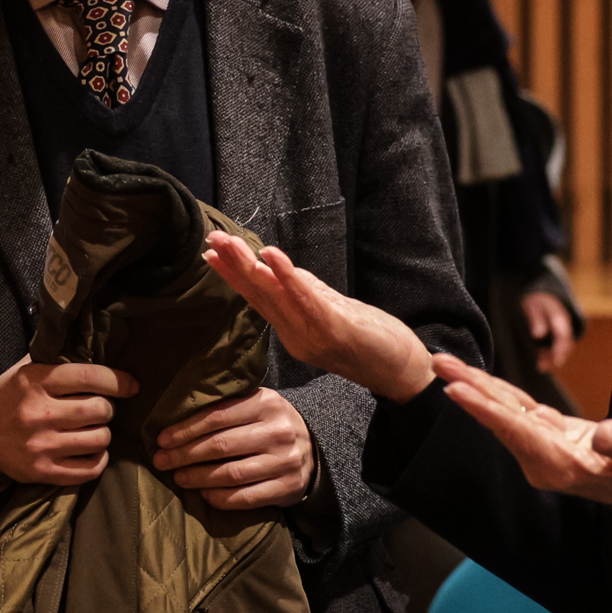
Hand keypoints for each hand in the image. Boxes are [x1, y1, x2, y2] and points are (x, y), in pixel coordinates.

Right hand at [0, 358, 141, 487]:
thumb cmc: (8, 398)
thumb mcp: (24, 370)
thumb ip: (56, 359)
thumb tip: (99, 348)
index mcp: (35, 382)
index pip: (89, 377)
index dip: (117, 380)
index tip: (131, 385)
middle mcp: (38, 414)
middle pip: (100, 409)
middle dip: (106, 408)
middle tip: (98, 408)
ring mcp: (41, 446)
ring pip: (100, 439)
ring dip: (103, 433)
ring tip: (92, 429)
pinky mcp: (43, 472)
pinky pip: (90, 469)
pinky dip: (98, 459)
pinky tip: (90, 450)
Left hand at [152, 387, 315, 509]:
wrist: (316, 449)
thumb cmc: (272, 424)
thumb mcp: (256, 405)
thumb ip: (226, 408)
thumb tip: (176, 421)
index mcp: (266, 403)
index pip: (216, 417)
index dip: (185, 430)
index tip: (162, 440)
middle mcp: (277, 431)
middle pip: (220, 445)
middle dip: (184, 454)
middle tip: (161, 461)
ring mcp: (284, 461)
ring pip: (231, 474)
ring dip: (198, 478)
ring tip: (178, 477)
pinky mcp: (287, 488)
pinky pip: (245, 497)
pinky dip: (220, 498)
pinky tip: (204, 494)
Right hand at [201, 233, 435, 398]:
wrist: (402, 373)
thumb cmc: (371, 343)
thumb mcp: (333, 315)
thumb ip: (306, 296)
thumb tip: (280, 272)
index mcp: (292, 331)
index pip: (257, 299)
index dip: (232, 276)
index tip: (209, 254)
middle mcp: (295, 334)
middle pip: (259, 295)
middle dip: (233, 266)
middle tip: (210, 240)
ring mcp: (313, 333)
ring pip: (274, 296)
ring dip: (250, 267)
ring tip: (230, 243)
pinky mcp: (334, 328)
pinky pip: (305, 300)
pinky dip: (286, 276)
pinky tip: (270, 256)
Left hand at [431, 355, 611, 506]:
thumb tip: (605, 433)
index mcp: (559, 465)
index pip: (514, 431)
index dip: (484, 409)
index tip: (455, 389)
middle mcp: (541, 458)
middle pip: (497, 418)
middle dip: (467, 388)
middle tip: (436, 361)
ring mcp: (542, 447)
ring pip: (502, 411)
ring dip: (474, 385)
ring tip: (445, 363)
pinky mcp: (548, 434)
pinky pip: (516, 409)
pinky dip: (495, 391)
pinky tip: (475, 376)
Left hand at [522, 289, 577, 370]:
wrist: (543, 295)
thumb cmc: (537, 301)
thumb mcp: (534, 306)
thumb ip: (537, 319)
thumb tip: (538, 335)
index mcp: (561, 318)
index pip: (563, 336)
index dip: (560, 349)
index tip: (556, 360)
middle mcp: (565, 327)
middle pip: (566, 345)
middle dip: (557, 358)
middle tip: (543, 367)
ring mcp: (562, 333)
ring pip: (563, 350)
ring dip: (553, 360)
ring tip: (540, 368)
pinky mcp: (557, 338)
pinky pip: (557, 350)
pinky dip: (551, 357)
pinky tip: (540, 364)